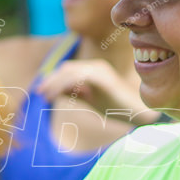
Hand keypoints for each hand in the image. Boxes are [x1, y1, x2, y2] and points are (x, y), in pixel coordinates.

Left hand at [37, 59, 157, 123]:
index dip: (53, 78)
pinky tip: (55, 96)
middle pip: (67, 69)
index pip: (69, 70)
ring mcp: (100, 71)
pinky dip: (63, 86)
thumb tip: (56, 92)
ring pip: (70, 73)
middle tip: (39, 93)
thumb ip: (76, 93)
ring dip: (54, 84)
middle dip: (51, 80)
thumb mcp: (92, 100)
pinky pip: (77, 79)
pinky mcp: (102, 78)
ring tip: (44, 96)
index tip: (41, 90)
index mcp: (96, 69)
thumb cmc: (118, 108)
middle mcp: (97, 66)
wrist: (140, 113)